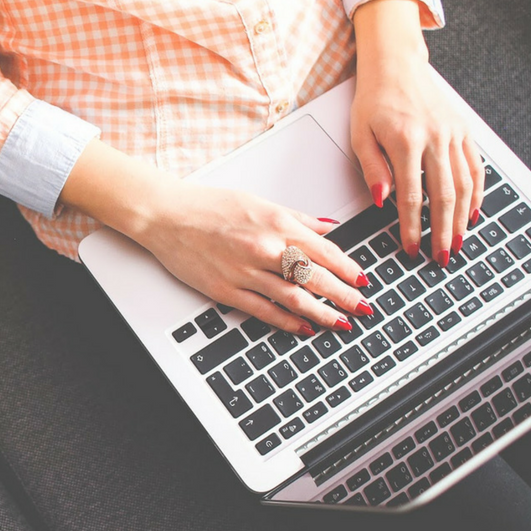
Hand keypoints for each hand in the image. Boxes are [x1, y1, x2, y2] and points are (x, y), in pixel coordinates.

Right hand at [135, 182, 371, 334]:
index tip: (363, 281)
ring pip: (294, 298)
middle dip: (345, 296)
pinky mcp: (227, 290)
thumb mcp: (259, 202)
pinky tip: (304, 327)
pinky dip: (288, 321)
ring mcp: (246, 272)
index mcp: (276, 224)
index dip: (348, 269)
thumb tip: (328, 228)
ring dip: (322, 313)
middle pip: (316, 277)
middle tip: (363, 309)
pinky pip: (264, 310)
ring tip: (341, 323)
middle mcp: (265, 248)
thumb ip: (297, 218)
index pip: (325, 251)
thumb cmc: (209, 206)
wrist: (167, 216)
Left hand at [352, 0, 484, 266]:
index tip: (410, 248)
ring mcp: (453, 134)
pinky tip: (472, 213)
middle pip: (444, 196)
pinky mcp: (464, 130)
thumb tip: (382, 201)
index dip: (412, 227)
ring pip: (465, 184)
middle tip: (442, 257)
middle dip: (443, 231)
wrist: (396, 65)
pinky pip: (475, 167)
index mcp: (406, 141)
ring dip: (463, 218)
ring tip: (458, 242)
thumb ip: (372, 168)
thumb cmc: (374, 100)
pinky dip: (477, 192)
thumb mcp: (360, 134)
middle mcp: (435, 138)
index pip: (412, 196)